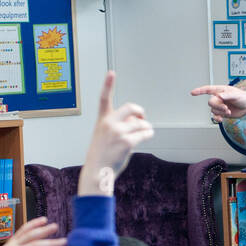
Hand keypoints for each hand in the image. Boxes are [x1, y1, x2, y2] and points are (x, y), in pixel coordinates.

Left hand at [0, 218, 66, 245]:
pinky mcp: (11, 241)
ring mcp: (12, 245)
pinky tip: (43, 220)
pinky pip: (22, 231)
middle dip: (51, 243)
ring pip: (29, 235)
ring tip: (55, 226)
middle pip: (34, 245)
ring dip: (42, 230)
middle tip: (65, 241)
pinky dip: (32, 224)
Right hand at [78, 72, 153, 195]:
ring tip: (143, 134)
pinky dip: (148, 134)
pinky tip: (147, 136)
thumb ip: (118, 125)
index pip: (104, 98)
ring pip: (141, 124)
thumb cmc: (101, 155)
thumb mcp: (104, 136)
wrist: (97, 172)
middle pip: (130, 108)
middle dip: (140, 111)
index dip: (108, 84)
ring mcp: (118, 132)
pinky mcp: (127, 142)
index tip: (111, 73)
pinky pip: (145, 133)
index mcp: (102, 120)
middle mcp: (109, 123)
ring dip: (146, 128)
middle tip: (142, 118)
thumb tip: (138, 121)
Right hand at [190, 83, 245, 121]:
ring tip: (229, 111)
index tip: (192, 92)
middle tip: (226, 109)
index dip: (199, 91)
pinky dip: (217, 118)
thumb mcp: (236, 94)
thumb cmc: (243, 97)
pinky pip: (215, 116)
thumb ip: (227, 95)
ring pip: (213, 110)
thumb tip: (219, 96)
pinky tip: (221, 119)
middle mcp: (219, 98)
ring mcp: (220, 105)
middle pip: (211, 102)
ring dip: (220, 112)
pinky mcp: (222, 113)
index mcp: (220, 90)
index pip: (208, 89)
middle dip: (218, 107)